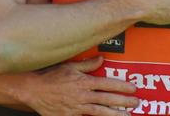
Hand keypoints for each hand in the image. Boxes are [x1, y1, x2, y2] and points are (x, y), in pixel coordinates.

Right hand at [20, 57, 137, 115]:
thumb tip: (101, 59)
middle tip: (137, 102)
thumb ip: (87, 64)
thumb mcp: (69, 66)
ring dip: (115, 114)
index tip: (133, 88)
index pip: (107, 83)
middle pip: (108, 99)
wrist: (33, 89)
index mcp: (83, 81)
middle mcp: (82, 95)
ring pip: (101, 112)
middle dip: (124, 101)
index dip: (122, 86)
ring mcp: (77, 108)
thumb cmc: (50, 76)